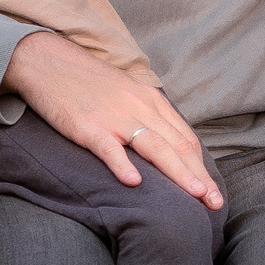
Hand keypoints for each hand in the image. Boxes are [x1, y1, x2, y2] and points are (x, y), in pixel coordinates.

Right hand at [3, 31, 223, 208]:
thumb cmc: (88, 82)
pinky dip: (122, 164)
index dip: (202, 167)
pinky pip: (108, 147)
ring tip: (196, 195)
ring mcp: (114, 116)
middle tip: (216, 203)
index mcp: (151, 101)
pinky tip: (133, 183)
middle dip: (200, 176)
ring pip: (155, 147)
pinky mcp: (87, 125)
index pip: (186, 138)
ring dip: (178, 173)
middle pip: (178, 146)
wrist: (48, 61)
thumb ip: (148, 117)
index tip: (214, 192)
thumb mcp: (127, 94)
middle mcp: (140, 108)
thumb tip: (166, 146)